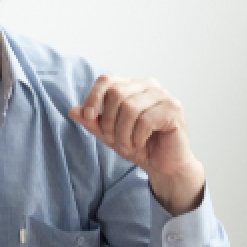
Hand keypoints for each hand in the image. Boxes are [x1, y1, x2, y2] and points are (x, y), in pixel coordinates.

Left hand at [68, 75, 204, 215]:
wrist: (163, 166)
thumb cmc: (137, 145)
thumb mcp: (108, 133)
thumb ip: (92, 121)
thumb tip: (72, 111)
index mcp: (132, 86)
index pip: (106, 80)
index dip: (93, 97)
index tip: (88, 117)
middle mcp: (148, 85)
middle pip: (116, 93)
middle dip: (109, 121)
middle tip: (112, 140)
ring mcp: (163, 96)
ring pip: (130, 108)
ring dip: (123, 133)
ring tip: (126, 146)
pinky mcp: (174, 109)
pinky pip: (146, 120)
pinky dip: (137, 138)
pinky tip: (139, 145)